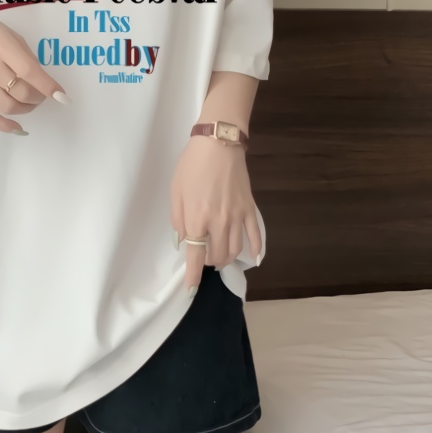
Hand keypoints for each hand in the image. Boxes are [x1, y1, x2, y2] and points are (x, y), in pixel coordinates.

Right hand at [0, 9, 68, 133]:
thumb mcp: (12, 36)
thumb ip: (27, 58)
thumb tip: (44, 82)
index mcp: (2, 47)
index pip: (29, 72)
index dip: (48, 86)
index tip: (62, 95)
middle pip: (21, 92)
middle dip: (38, 97)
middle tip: (42, 94)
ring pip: (8, 106)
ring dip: (27, 109)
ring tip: (30, 103)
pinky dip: (5, 126)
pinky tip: (18, 128)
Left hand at [170, 136, 262, 295]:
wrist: (218, 144)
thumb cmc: (191, 165)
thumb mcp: (175, 191)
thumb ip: (178, 219)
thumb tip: (183, 240)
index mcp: (197, 219)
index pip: (196, 256)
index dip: (194, 275)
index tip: (191, 288)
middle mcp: (219, 223)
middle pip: (218, 256)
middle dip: (210, 263)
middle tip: (204, 258)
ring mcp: (237, 217)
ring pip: (236, 250)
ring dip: (227, 259)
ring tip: (220, 257)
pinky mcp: (250, 208)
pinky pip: (256, 235)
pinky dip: (256, 250)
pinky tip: (254, 259)